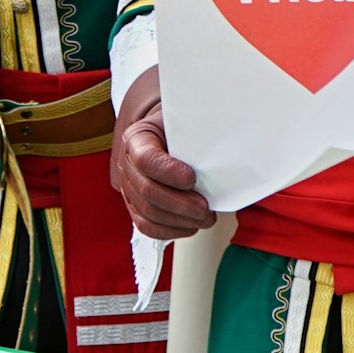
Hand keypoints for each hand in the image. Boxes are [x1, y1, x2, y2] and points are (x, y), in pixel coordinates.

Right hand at [109, 68, 214, 239]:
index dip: (169, 172)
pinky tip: (191, 226)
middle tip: (205, 209)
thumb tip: (226, 143)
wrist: (165, 136)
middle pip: (146, 191)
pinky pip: (147, 227)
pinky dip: (171, 231)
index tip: (193, 178)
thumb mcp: (184, 121)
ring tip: (204, 218)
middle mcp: (127, 164)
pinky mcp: (135, 207)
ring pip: (148, 213)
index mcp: (137, 138)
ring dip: (179, 220)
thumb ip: (195, 130)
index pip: (145, 159)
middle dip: (180, 204)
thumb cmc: (179, 129)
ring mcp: (128, 188)